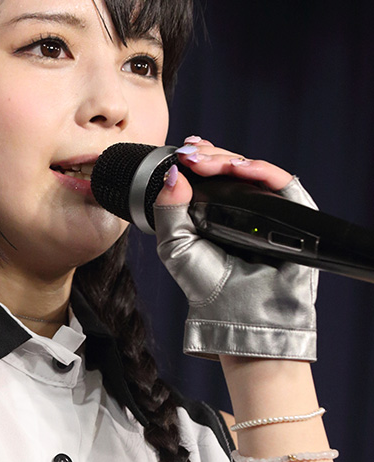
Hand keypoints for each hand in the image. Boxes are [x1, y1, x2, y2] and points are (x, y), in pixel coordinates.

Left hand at [153, 137, 318, 360]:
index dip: (202, 156)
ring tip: (206, 161)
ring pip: (255, 170)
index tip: (184, 151)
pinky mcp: (293, 215)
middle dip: (210, 156)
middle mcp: (245, 207)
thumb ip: (168, 210)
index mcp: (219, 210)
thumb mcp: (174, 246)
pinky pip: (282, 184)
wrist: (238, 311)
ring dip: (230, 159)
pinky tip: (239, 168)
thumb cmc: (207, 285)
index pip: (215, 173)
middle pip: (233, 166)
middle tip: (190, 155)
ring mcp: (269, 210)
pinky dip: (261, 170)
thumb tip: (173, 174)